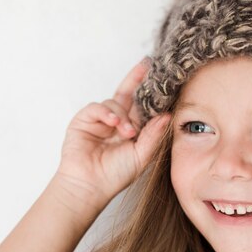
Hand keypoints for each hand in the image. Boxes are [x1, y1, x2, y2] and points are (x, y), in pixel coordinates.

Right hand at [55, 59, 169, 206]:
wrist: (90, 186)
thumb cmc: (115, 175)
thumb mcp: (142, 156)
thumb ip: (153, 135)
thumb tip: (167, 115)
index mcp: (133, 129)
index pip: (144, 107)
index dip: (152, 94)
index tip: (164, 79)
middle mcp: (118, 121)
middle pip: (128, 94)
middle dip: (136, 79)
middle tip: (146, 65)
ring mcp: (101, 120)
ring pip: (115, 102)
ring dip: (122, 114)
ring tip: (126, 132)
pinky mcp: (84, 120)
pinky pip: (97, 107)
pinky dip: (106, 112)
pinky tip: (113, 123)